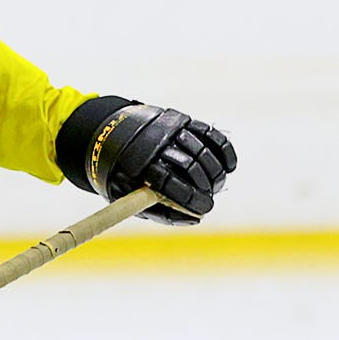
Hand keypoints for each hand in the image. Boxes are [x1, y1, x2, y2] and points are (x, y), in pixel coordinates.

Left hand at [56, 100, 235, 224]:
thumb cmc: (123, 176)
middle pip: (190, 165)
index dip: (190, 198)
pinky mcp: (182, 120)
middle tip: (209, 199)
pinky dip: (223, 150)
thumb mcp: (128, 197)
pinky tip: (229, 166)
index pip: (169, 181)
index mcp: (136, 162)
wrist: (110, 136)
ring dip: (215, 171)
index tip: (204, 209)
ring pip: (203, 149)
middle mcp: (155, 141)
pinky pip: (209, 133)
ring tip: (216, 186)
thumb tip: (195, 219)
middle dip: (206, 186)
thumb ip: (160, 211)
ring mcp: (170, 127)